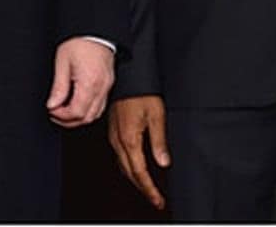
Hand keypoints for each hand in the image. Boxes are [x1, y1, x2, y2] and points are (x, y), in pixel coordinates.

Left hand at [46, 37, 114, 127]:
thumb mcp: (62, 62)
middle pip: (87, 118)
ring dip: (79, 117)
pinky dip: (89, 110)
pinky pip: (100, 106)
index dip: (61, 115)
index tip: (51, 109)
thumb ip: (58, 87)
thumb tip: (52, 105)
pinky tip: (78, 104)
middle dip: (69, 120)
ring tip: (64, 110)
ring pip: (95, 115)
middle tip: (55, 113)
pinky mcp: (108, 85)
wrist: (96, 30)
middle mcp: (101, 89)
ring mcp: (107, 88)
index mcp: (89, 83)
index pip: (76, 112)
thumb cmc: (79, 42)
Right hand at [107, 95, 169, 210]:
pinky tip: (135, 167)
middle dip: (142, 188)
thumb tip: (163, 162)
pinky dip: (128, 166)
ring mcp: (113, 135)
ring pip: (122, 165)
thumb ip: (159, 142)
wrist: (126, 75)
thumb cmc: (141, 91)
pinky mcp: (112, 129)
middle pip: (129, 172)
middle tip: (156, 199)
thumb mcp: (156, 115)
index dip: (150, 189)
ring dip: (135, 179)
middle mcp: (118, 139)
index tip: (158, 200)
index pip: (139, 172)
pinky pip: (119, 155)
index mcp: (129, 138)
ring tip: (148, 187)